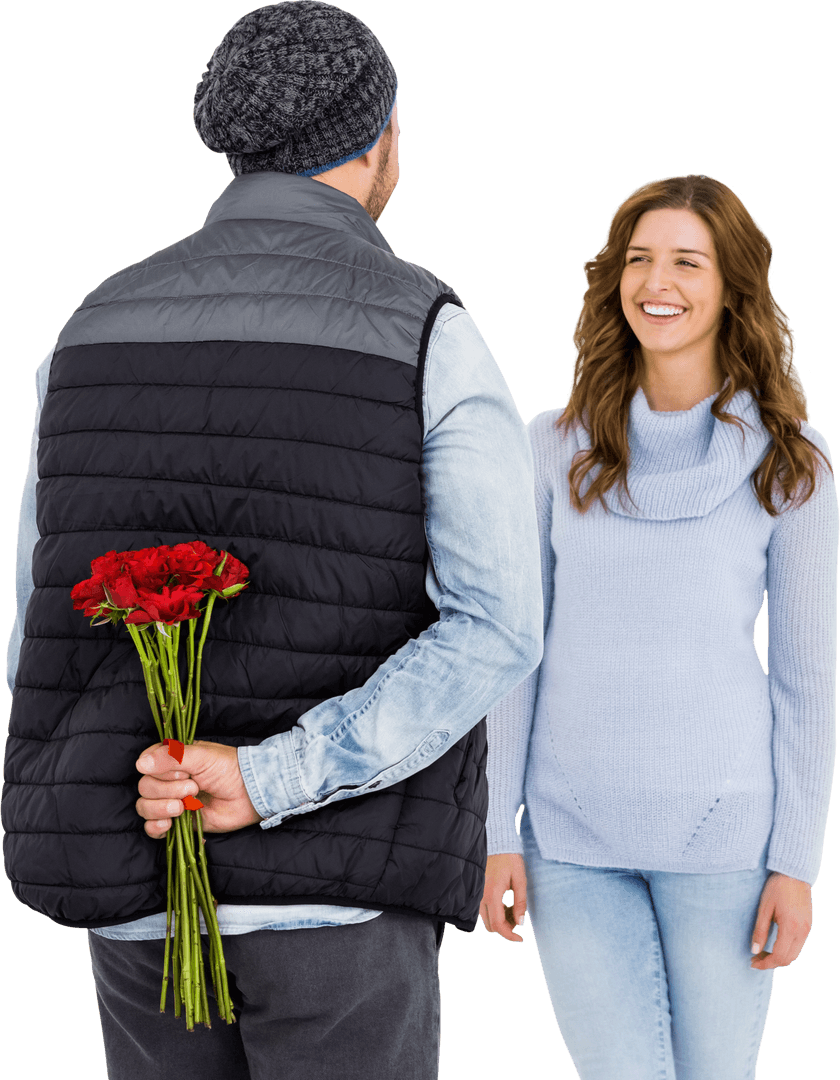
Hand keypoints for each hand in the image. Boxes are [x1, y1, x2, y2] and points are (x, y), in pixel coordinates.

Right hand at [135, 740, 263, 837]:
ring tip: (184, 807)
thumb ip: (172, 757)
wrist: (249, 794)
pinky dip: (156, 827)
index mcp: (172, 759)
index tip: (182, 772)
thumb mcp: (202, 756)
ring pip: (144, 807)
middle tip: (194, 788)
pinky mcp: (177, 822)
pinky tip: (170, 824)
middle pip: (145, 787)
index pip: (145, 764)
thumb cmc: (229, 769)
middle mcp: (168, 780)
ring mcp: (171, 801)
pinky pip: (151, 828)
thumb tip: (140, 764)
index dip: (159, 770)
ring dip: (161, 808)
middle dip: (167, 790)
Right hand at [481, 853, 528, 942]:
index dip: (509, 936)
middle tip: (518, 919)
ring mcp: (477, 894)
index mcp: (493, 894)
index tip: (520, 938)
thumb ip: (520, 902)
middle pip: (491, 926)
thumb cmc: (509, 859)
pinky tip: (504, 903)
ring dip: (499, 920)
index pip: (498, 925)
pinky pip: (483, 910)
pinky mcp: (476, 891)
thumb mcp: (520, 879)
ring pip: (486, 919)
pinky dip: (494, 913)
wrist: (496, 842)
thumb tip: (520, 922)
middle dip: (506, 928)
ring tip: (511, 908)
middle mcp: (481, 897)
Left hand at [750, 871, 812, 969]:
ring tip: (763, 953)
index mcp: (791, 928)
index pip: (779, 956)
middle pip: (789, 959)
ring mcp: (807, 929)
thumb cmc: (777, 888)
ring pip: (795, 954)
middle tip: (756, 959)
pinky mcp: (809, 926)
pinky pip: (799, 945)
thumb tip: (754, 950)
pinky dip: (787, 950)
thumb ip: (760, 930)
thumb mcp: (764, 907)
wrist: (794, 873)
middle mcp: (802, 932)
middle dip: (772, 963)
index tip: (753, 963)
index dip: (765, 963)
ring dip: (780, 957)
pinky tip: (775, 945)